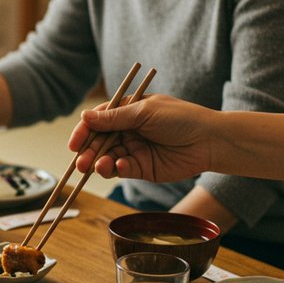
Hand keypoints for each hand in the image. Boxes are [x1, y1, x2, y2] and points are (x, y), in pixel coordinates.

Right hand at [69, 94, 215, 181]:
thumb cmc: (181, 118)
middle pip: (98, 142)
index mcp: (126, 112)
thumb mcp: (144, 112)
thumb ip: (114, 118)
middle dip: (88, 152)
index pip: (97, 121)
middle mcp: (127, 131)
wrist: (209, 141)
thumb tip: (84, 116)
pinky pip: (122, 170)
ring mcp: (133, 150)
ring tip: (98, 167)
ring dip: (99, 163)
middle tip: (81, 163)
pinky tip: (122, 166)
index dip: (83, 132)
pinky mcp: (141, 168)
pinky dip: (118, 169)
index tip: (74, 143)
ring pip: (107, 158)